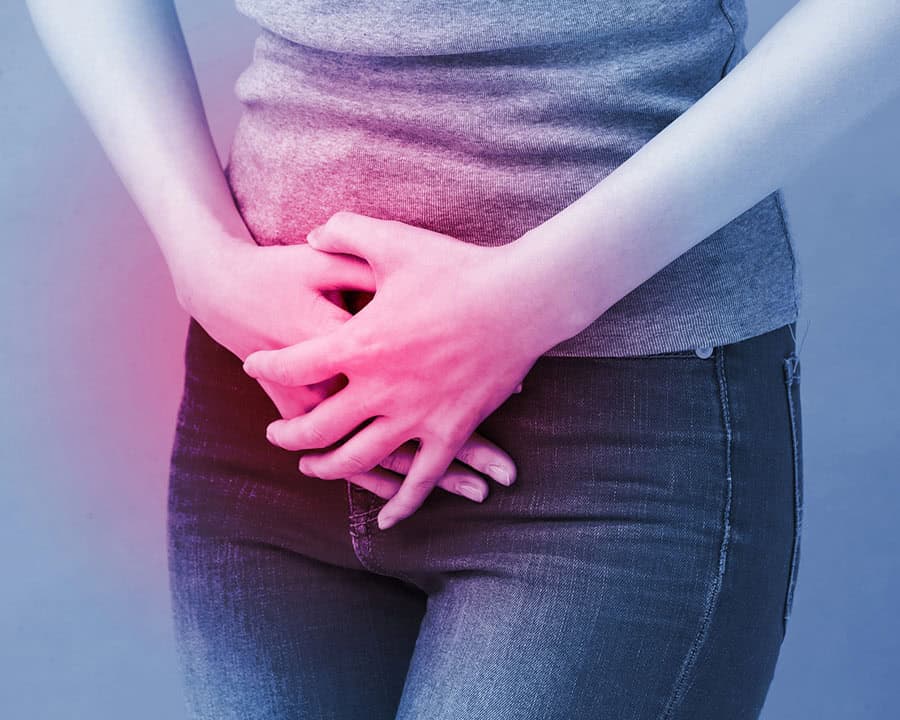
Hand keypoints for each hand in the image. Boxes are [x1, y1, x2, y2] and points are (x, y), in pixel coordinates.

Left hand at [177, 234, 518, 501]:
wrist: (521, 299)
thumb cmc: (458, 268)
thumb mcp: (395, 241)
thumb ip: (346, 232)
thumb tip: (312, 234)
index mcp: (363, 343)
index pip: (296, 365)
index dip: (268, 366)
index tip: (254, 365)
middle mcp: (382, 388)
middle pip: (317, 427)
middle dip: (288, 434)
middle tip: (275, 433)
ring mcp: (417, 416)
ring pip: (358, 459)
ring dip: (328, 468)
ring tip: (311, 468)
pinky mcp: (451, 432)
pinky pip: (422, 479)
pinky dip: (402, 503)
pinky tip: (386, 520)